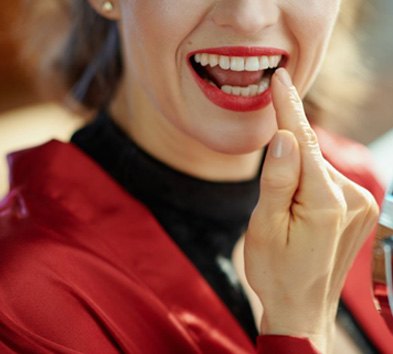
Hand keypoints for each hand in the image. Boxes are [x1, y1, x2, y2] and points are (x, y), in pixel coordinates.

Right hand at [244, 68, 378, 351]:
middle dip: (286, 157)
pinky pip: (327, 181)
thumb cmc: (276, 270)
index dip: (287, 108)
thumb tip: (284, 136)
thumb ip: (277, 179)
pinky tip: (299, 211)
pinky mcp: (360, 210)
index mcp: (324, 202)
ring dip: (296, 176)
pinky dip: (308, 184)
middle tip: (271, 196)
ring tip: (284, 215)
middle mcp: (352, 198)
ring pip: (318, 168)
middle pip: (310, 155)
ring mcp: (361, 205)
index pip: (303, 141)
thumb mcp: (264, 227)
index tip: (280, 78)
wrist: (301, 307)